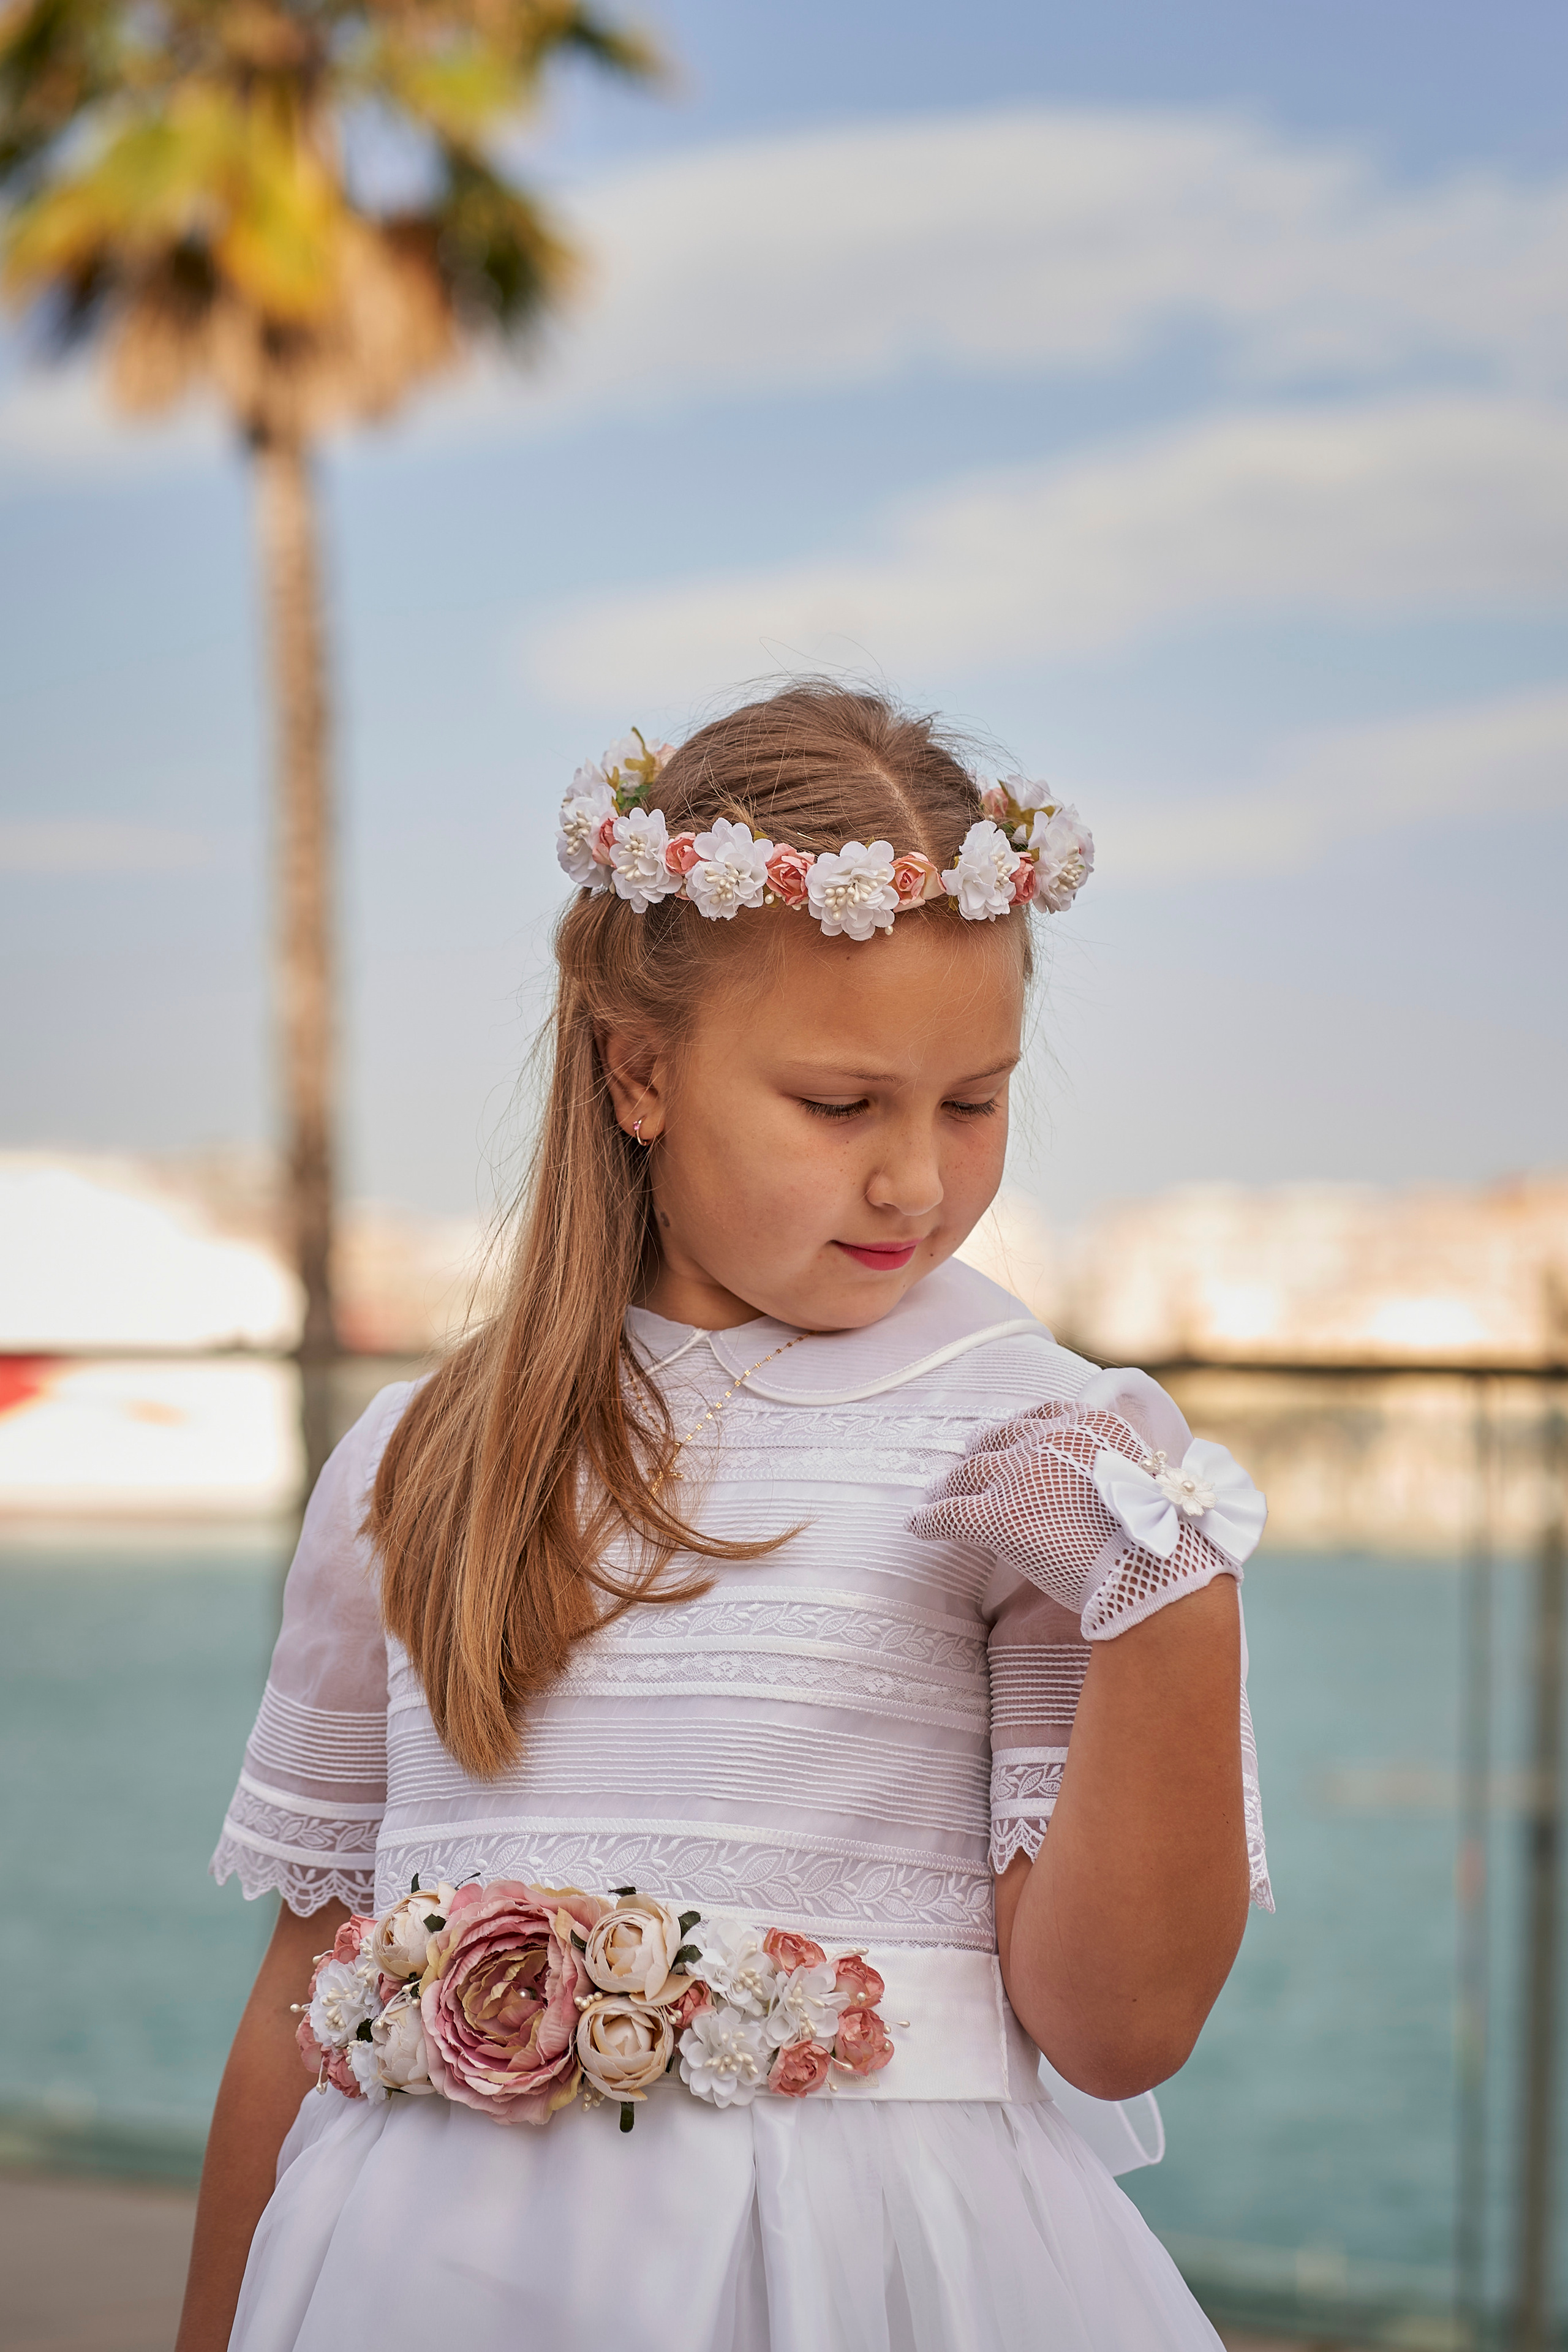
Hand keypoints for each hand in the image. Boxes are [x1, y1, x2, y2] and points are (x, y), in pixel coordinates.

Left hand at [910, 1367, 1263, 1639]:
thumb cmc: (1157, 1540)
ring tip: (937, 1492)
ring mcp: (1019, 1475)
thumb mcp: (1141, 1482)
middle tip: (965, 1464)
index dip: (1017, 1432)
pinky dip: (928, 1520)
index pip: (1039, 1417)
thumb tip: (1100, 1484)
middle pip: (998, 1440)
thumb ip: (1111, 1471)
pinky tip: (917, 1526)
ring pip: (968, 1474)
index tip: (1005, 1440)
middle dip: (979, 1452)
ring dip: (949, 1483)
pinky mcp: (996, 1516)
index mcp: (1089, 1424)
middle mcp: (1049, 1439)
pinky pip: (947, 1514)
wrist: (1152, 1572)